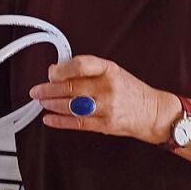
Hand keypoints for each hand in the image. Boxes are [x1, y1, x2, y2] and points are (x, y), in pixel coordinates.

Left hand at [29, 55, 177, 142]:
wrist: (153, 113)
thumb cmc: (132, 91)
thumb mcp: (113, 72)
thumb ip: (88, 70)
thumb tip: (58, 71)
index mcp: (109, 69)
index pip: (80, 65)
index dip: (61, 69)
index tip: (50, 72)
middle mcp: (108, 87)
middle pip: (71, 87)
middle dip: (49, 89)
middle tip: (36, 90)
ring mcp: (106, 107)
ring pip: (71, 106)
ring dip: (52, 104)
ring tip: (41, 102)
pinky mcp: (105, 125)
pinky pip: (77, 123)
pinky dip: (60, 121)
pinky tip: (49, 118)